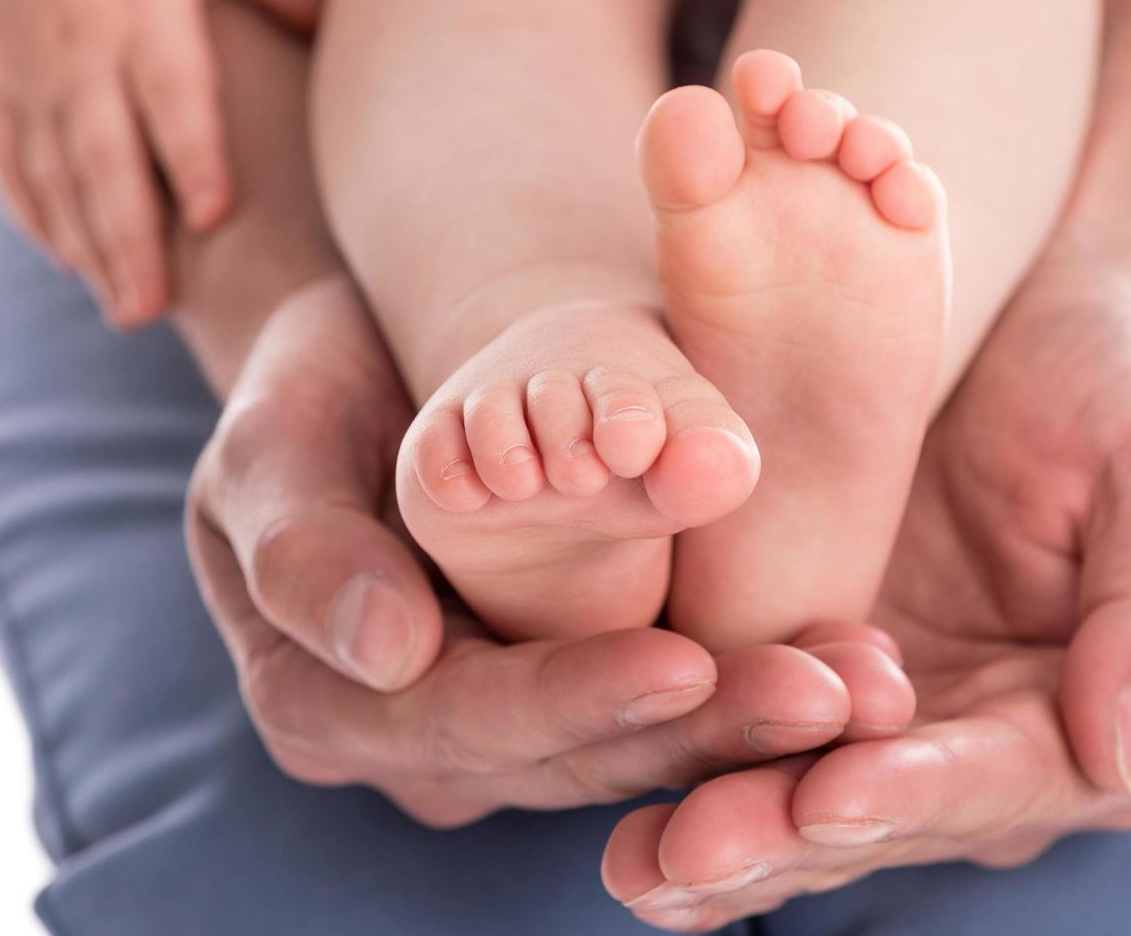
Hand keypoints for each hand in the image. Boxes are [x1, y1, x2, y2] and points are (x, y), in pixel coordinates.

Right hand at [0, 0, 319, 325]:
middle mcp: (82, 50)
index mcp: (145, 12)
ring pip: (52, 171)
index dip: (190, 154)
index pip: (171, 92)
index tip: (212, 216)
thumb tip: (333, 28)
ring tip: (128, 310)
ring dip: (86, 246)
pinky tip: (71, 265)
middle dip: (128, 237)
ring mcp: (32, 71)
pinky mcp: (0, 84)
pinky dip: (33, 215)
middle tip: (154, 310)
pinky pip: (7, 158)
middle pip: (103, 156)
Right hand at [187, 277, 916, 825]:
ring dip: (754, 724)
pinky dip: (760, 684)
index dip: (568, 701)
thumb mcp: (268, 444)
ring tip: (862, 686)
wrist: (378, 371)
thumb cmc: (307, 396)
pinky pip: (678, 699)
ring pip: (642, 745)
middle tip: (825, 694)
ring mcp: (517, 719)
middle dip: (701, 731)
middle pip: (574, 759)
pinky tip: (851, 663)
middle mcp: (435, 740)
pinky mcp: (588, 677)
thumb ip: (299, 546)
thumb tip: (385, 651)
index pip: (459, 725)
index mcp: (334, 705)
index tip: (680, 663)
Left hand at [602, 266, 1130, 929]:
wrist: (1039, 329)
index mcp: (1082, 727)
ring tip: (636, 862)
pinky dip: (687, 761)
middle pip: (879, 814)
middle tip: (688, 854)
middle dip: (784, 836)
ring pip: (800, 793)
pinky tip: (618, 801)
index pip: (996, 782)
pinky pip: (748, 725)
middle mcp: (980, 746)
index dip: (916, 795)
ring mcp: (892, 714)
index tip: (831, 795)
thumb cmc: (1125, 392)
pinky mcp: (816, 662)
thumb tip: (1120, 759)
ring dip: (721, 830)